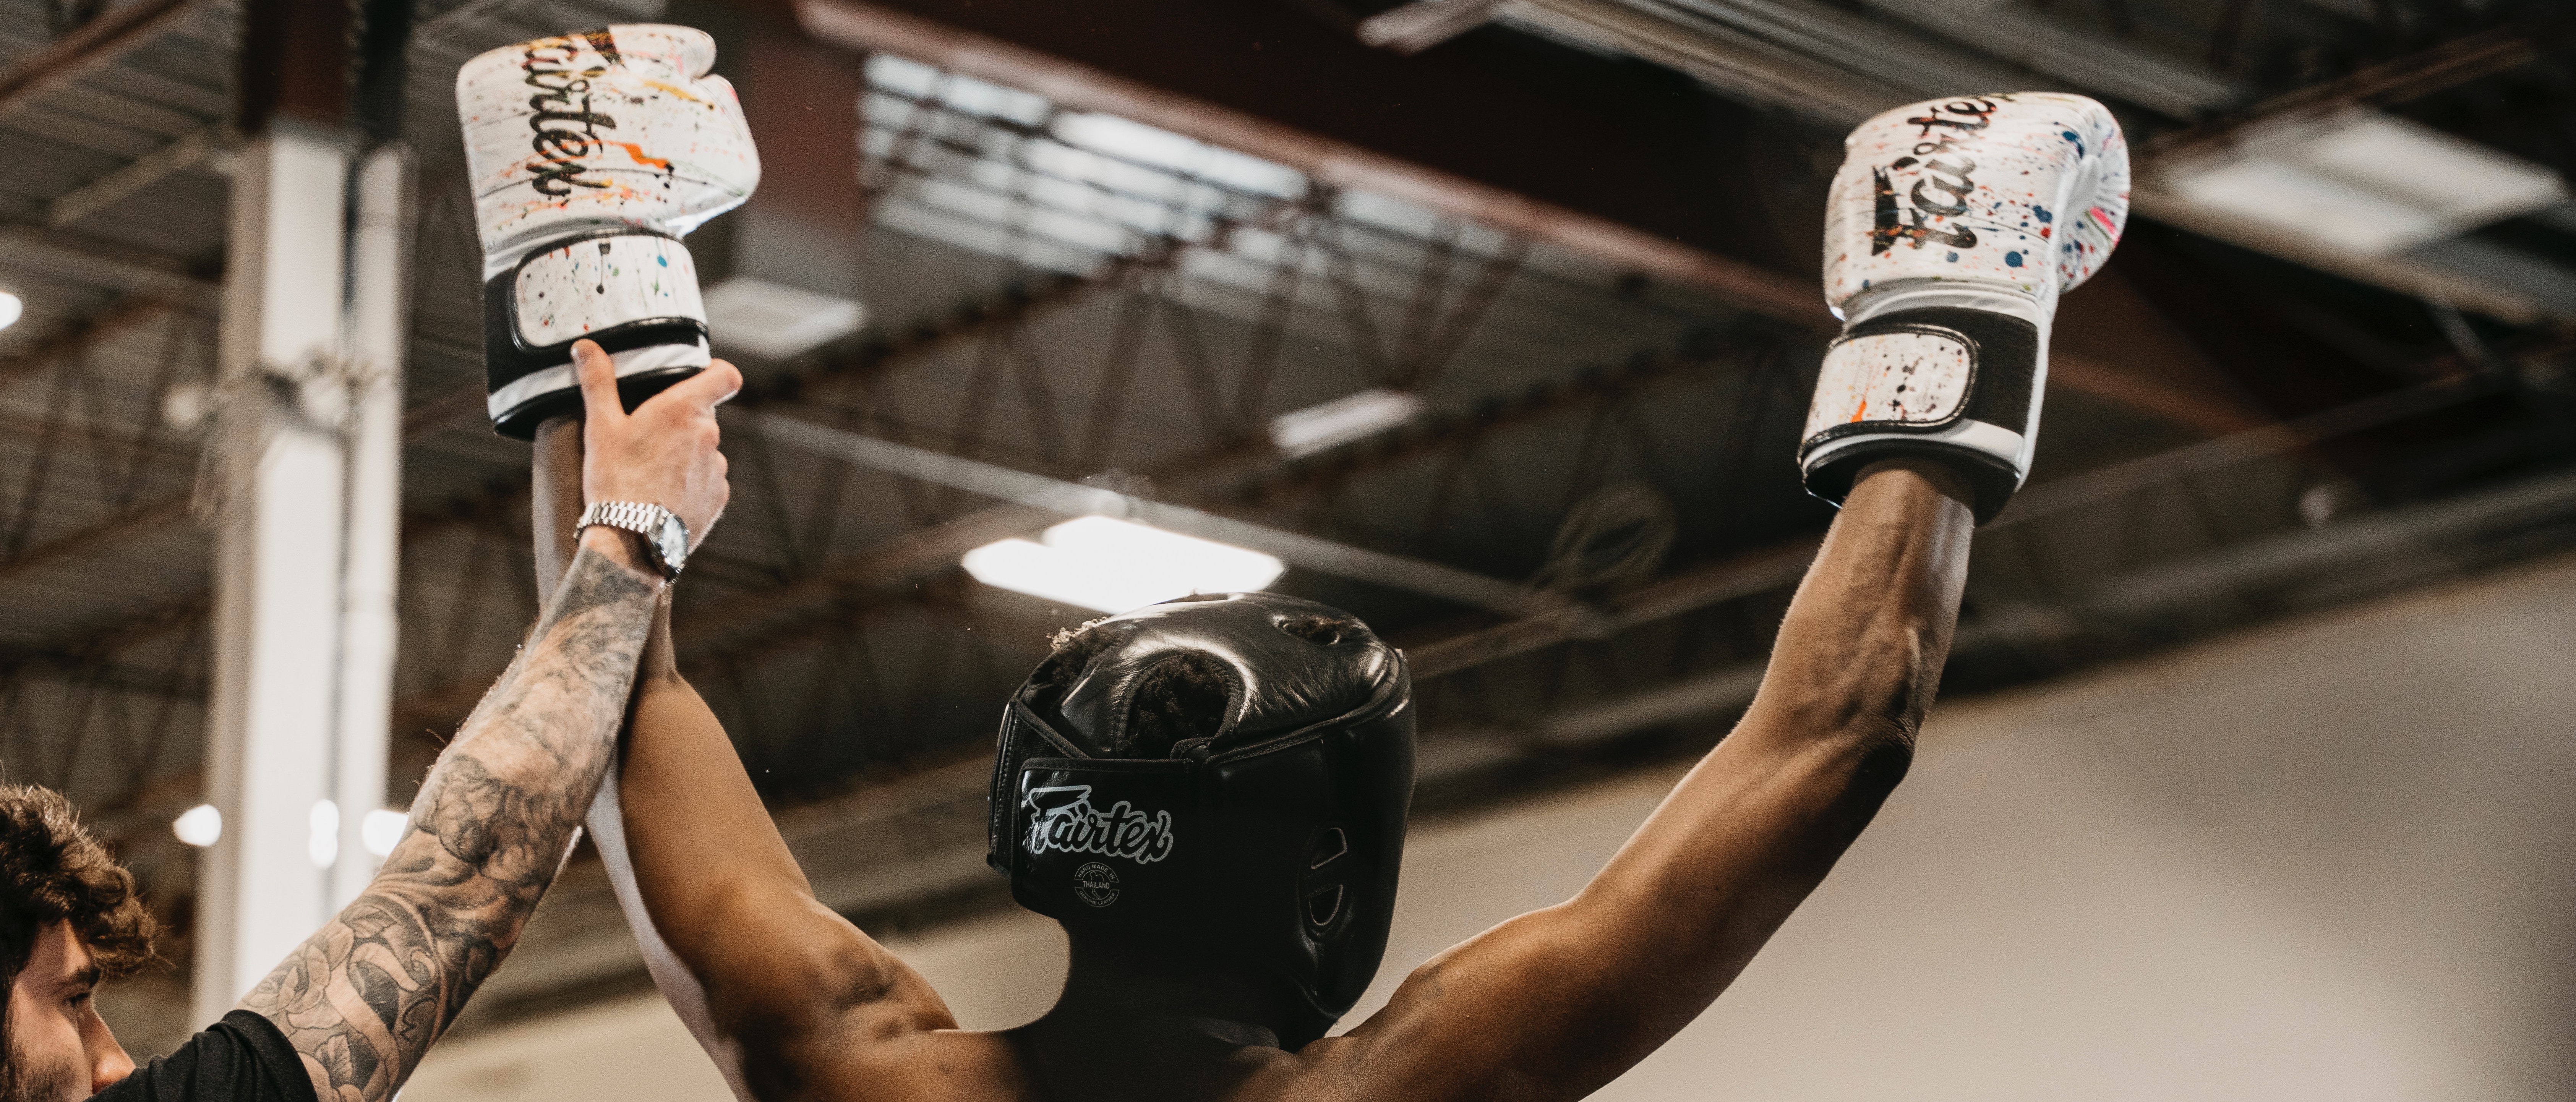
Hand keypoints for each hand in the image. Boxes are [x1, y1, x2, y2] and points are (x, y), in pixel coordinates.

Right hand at [573, 339, 735, 552]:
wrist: (631, 541)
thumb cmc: (615, 481)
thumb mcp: (600, 426)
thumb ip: (597, 381)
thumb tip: (586, 347)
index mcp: (684, 410)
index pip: (726, 376)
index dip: (717, 372)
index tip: (702, 375)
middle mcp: (709, 436)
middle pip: (705, 414)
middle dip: (682, 419)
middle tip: (649, 434)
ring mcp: (717, 468)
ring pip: (706, 448)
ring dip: (687, 452)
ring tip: (653, 470)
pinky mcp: (719, 497)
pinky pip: (709, 479)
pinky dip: (692, 481)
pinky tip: (665, 492)